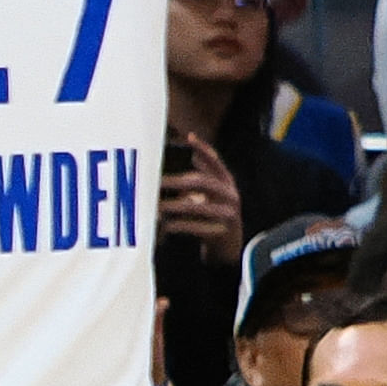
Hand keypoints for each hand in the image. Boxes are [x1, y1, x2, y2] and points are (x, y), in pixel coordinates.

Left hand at [154, 133, 243, 254]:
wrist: (228, 247)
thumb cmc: (211, 217)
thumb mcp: (207, 196)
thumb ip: (194, 182)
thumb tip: (170, 168)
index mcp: (226, 182)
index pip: (215, 161)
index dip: (203, 148)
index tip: (189, 137)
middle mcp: (230, 194)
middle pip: (202, 182)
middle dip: (176, 181)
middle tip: (156, 182)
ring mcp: (228, 213)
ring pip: (197, 207)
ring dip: (174, 206)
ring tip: (156, 207)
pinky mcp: (223, 231)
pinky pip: (199, 227)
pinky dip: (181, 225)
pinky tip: (167, 225)